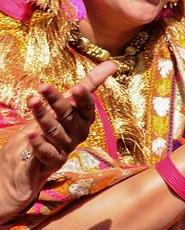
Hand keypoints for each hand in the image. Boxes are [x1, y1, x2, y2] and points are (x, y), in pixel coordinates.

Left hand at [0, 60, 115, 219]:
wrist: (27, 166)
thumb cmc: (50, 130)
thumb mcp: (65, 105)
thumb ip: (89, 85)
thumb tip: (113, 63)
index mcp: (83, 120)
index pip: (88, 108)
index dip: (84, 98)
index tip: (76, 87)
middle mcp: (77, 135)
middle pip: (69, 117)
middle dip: (57, 101)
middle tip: (43, 87)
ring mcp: (65, 149)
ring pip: (56, 132)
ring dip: (43, 116)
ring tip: (32, 102)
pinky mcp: (51, 163)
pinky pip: (48, 153)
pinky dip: (40, 144)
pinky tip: (31, 134)